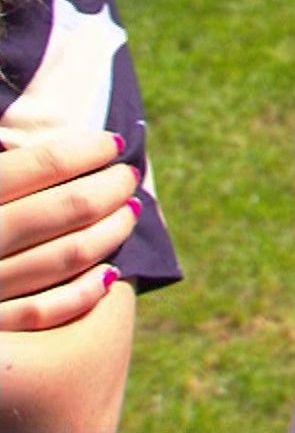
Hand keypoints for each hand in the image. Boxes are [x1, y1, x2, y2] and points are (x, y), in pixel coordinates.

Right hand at [0, 132, 139, 330]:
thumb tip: (12, 134)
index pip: (37, 167)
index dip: (83, 151)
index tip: (112, 143)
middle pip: (60, 210)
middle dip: (106, 188)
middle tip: (128, 175)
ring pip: (62, 258)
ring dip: (108, 233)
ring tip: (130, 210)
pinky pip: (43, 313)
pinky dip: (83, 292)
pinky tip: (110, 273)